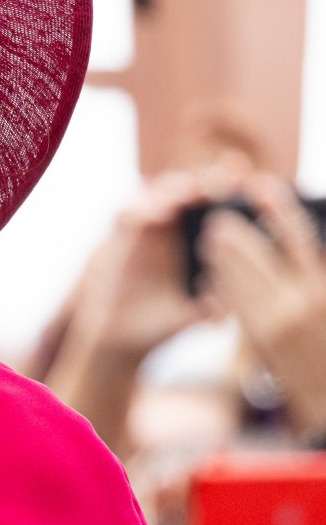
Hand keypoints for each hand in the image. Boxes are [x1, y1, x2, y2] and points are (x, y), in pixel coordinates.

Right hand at [65, 170, 226, 362]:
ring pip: (159, 191)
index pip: (215, 201)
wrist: (120, 340)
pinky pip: (128, 214)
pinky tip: (159, 215)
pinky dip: (142, 209)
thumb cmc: (162, 324)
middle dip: (206, 179)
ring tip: (192, 193)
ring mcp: (144, 231)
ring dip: (176, 188)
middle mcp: (171, 229)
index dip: (230, 185)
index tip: (248, 181)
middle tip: (221, 183)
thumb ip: (214, 305)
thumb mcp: (194, 315)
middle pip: (190, 186)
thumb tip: (233, 301)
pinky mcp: (118, 240)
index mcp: (195, 239)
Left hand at [199, 175, 325, 434]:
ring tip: (209, 241)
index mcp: (322, 283)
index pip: (296, 234)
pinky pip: (234, 304)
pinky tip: (211, 275)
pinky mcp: (260, 339)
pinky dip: (221, 287)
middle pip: (258, 253)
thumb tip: (302, 238)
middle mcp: (301, 298)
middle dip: (234, 233)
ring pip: (240, 278)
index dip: (277, 206)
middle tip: (217, 216)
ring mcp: (278, 319)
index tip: (261, 186)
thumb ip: (315, 270)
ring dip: (221, 257)